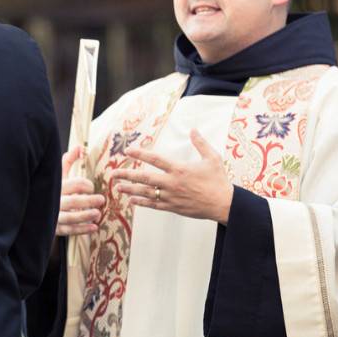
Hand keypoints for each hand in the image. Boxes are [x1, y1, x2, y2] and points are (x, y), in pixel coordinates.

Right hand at [57, 146, 105, 235]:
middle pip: (74, 201)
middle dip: (90, 201)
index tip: (91, 187)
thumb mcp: (59, 175)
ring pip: (71, 217)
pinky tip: (94, 227)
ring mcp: (54, 215)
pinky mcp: (54, 228)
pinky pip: (70, 230)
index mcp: (56, 186)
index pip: (74, 184)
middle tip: (101, 200)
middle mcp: (54, 201)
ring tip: (98, 214)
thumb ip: (68, 161)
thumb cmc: (51, 189)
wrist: (35, 210)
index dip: (86, 185)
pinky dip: (83, 230)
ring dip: (87, 215)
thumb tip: (80, 147)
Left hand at [113, 129, 233, 223]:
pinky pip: (153, 205)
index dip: (140, 153)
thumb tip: (193, 129)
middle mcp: (172, 183)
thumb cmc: (218, 181)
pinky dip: (142, 202)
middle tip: (113, 173)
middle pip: (144, 177)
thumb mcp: (212, 158)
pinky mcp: (173, 207)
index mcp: (179, 169)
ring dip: (130, 189)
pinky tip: (132, 200)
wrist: (224, 204)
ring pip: (146, 193)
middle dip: (127, 175)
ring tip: (117, 187)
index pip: (155, 159)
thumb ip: (200, 143)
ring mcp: (171, 196)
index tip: (128, 150)